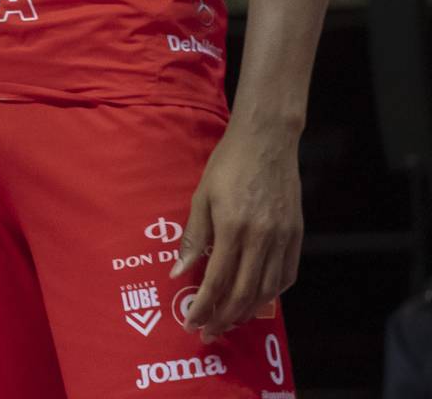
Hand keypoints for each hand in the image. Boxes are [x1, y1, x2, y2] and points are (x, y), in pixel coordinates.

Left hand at [171, 122, 303, 342]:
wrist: (266, 142)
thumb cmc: (227, 165)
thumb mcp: (201, 197)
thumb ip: (193, 238)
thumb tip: (177, 272)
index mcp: (234, 227)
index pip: (218, 280)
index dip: (205, 305)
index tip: (191, 321)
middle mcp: (262, 238)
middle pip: (245, 292)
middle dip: (225, 317)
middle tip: (208, 332)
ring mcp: (284, 238)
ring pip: (268, 289)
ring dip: (248, 310)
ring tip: (229, 321)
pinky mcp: (297, 234)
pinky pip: (287, 274)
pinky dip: (272, 293)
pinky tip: (258, 299)